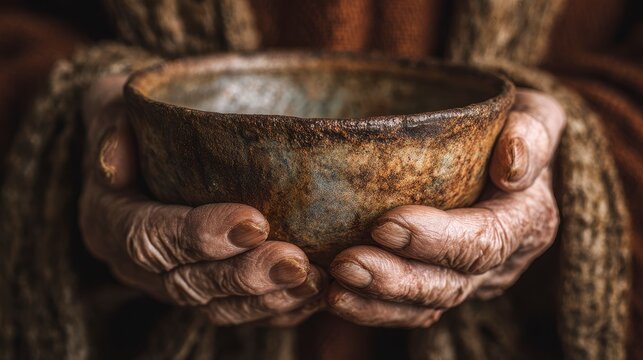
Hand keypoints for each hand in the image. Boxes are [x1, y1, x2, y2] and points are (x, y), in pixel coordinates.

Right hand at [79, 74, 324, 325]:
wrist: (148, 149)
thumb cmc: (138, 122)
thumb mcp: (112, 105)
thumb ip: (111, 125)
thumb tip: (114, 162)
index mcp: (111, 220)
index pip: (151, 237)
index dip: (202, 235)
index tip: (256, 222)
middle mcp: (140, 264)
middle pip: (190, 282)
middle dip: (246, 275)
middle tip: (296, 261)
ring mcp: (175, 281)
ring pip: (219, 306)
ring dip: (269, 298)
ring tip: (314, 280)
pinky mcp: (209, 291)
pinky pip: (242, 312)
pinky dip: (280, 308)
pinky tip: (316, 292)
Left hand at [327, 89, 564, 326]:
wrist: (501, 155)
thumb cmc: (509, 128)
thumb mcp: (534, 114)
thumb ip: (530, 133)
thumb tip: (511, 169)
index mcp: (525, 220)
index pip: (484, 240)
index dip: (436, 239)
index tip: (384, 224)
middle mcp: (500, 260)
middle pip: (450, 285)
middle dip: (396, 280)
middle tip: (346, 264)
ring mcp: (469, 279)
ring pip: (425, 308)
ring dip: (376, 302)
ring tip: (333, 288)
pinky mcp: (439, 284)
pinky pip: (406, 311)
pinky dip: (369, 309)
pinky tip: (332, 295)